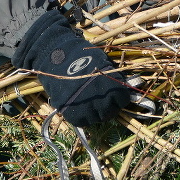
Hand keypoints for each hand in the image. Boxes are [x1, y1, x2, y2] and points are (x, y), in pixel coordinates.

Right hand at [13, 9, 130, 126]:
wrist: (56, 58)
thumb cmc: (81, 57)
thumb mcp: (103, 64)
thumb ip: (112, 79)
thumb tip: (119, 90)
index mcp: (112, 87)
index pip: (123, 100)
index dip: (119, 98)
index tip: (114, 95)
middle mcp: (102, 101)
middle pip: (111, 112)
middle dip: (109, 107)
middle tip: (102, 100)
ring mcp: (86, 109)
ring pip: (97, 119)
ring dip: (96, 113)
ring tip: (91, 104)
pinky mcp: (71, 113)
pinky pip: (82, 121)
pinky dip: (83, 117)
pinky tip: (81, 106)